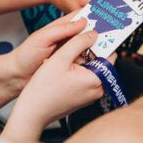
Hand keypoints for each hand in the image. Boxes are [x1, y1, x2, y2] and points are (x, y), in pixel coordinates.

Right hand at [6, 25, 103, 140]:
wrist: (32, 113)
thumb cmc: (44, 89)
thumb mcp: (60, 58)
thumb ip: (79, 43)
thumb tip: (93, 34)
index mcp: (96, 80)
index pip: (110, 55)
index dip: (103, 41)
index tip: (97, 30)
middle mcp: (98, 90)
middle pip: (100, 61)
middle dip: (89, 50)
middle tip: (77, 39)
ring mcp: (91, 95)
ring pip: (92, 69)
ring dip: (81, 59)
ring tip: (65, 55)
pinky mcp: (83, 97)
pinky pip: (85, 78)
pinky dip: (77, 69)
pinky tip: (63, 67)